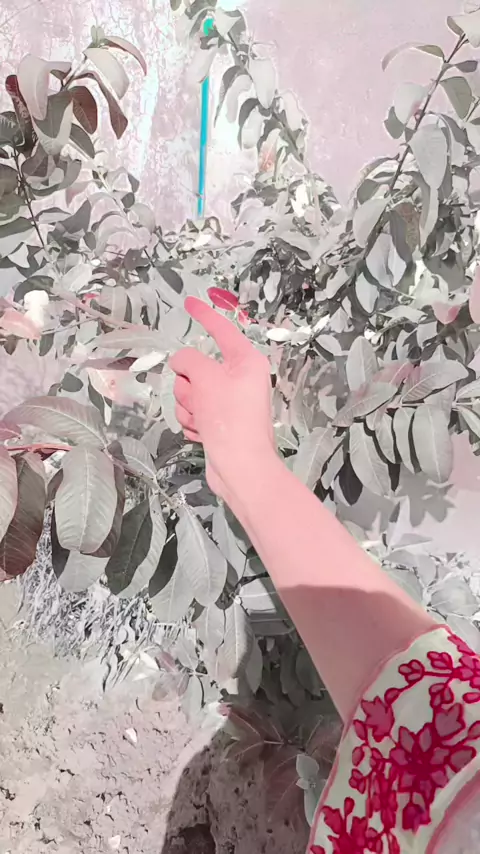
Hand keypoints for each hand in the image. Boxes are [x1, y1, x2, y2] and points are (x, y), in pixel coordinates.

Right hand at [169, 297, 275, 499]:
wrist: (240, 468)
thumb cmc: (230, 419)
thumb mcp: (205, 379)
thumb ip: (189, 360)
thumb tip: (182, 364)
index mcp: (247, 361)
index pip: (221, 329)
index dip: (203, 315)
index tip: (189, 303)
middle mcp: (240, 378)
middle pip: (197, 366)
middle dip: (188, 385)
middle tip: (200, 399)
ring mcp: (229, 402)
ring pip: (190, 391)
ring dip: (189, 406)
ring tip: (203, 420)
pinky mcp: (220, 422)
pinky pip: (193, 411)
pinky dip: (193, 422)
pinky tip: (204, 434)